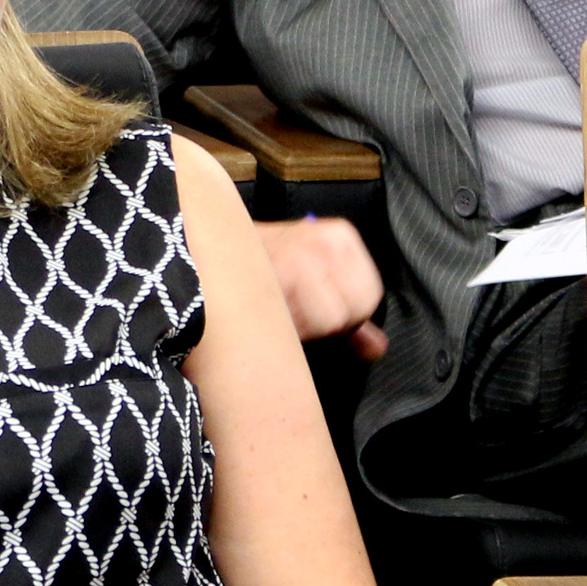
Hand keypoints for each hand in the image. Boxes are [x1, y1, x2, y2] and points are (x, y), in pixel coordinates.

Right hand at [253, 217, 386, 358]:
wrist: (208, 253)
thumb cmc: (264, 272)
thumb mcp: (316, 288)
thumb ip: (349, 319)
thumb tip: (377, 349)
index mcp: (340, 236)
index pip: (369, 298)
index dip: (346, 318)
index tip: (318, 310)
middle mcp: (322, 239)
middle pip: (350, 311)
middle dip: (325, 323)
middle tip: (294, 309)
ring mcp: (296, 253)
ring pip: (328, 319)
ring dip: (300, 325)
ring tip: (277, 307)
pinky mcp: (272, 272)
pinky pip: (297, 322)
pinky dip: (283, 325)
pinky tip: (265, 312)